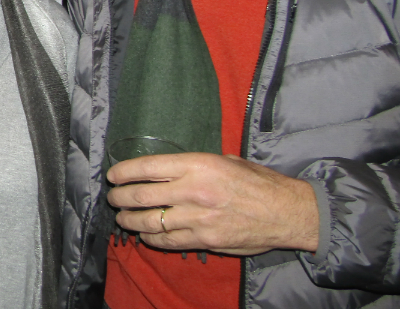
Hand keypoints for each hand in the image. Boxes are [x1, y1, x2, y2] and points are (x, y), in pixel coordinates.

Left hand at [106, 153, 318, 255]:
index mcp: (198, 165)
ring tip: (122, 218)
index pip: (148, 167)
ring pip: (150, 222)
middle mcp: (194, 190)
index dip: (124, 172)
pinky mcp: (204, 240)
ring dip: (130, 220)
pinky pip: (168, 241)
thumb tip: (167, 169)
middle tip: (114, 197)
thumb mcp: (226, 159)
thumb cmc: (257, 181)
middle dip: (121, 197)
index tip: (113, 175)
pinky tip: (144, 236)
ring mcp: (198, 218)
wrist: (286, 212)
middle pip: (142, 195)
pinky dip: (151, 239)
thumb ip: (195, 165)